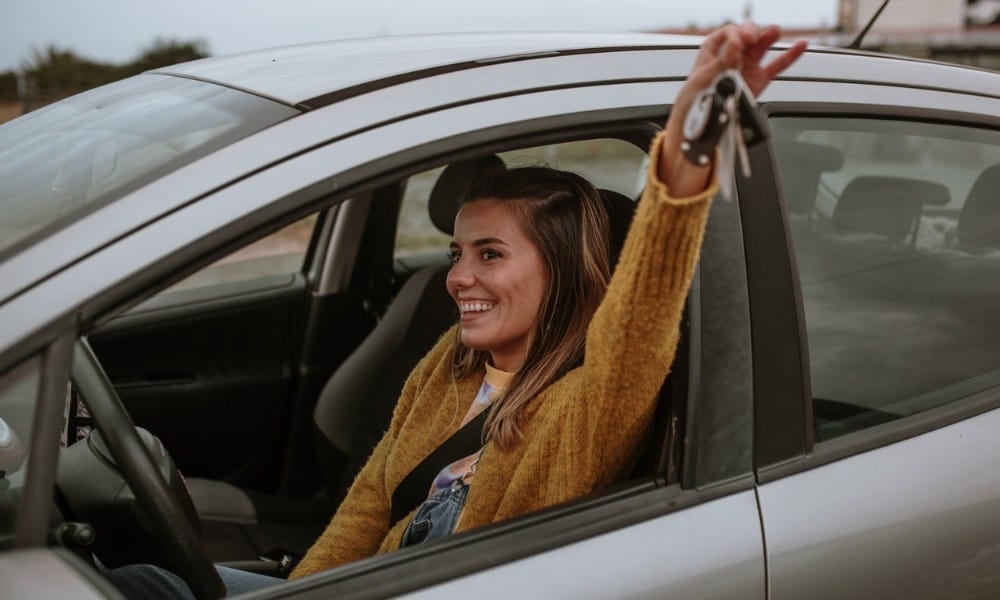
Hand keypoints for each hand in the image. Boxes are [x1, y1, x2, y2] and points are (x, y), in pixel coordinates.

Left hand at [660, 24, 806, 196]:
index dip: (733, 34)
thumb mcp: (701, 81)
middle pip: (745, 39)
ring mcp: (745, 70)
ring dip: (768, 37)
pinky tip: (800, 46)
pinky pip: (775, 68)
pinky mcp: (757, 83)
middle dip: (751, 33)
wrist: (698, 130)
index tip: (738, 41)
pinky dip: (789, 57)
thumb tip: (735, 45)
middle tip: (752, 37)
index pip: (726, 35)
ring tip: (775, 31)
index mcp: (711, 54)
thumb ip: (720, 63)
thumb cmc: (692, 105)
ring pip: (760, 49)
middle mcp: (730, 59)